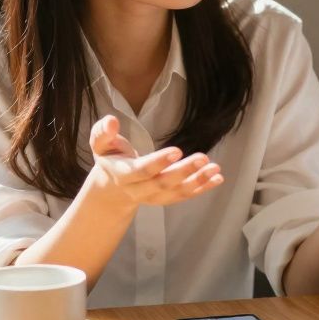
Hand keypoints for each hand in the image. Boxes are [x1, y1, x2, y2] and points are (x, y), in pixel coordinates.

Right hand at [86, 115, 223, 208]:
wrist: (113, 186)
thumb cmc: (110, 157)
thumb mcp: (100, 143)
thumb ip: (103, 132)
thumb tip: (111, 120)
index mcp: (123, 174)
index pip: (142, 171)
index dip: (159, 162)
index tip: (177, 150)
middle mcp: (139, 190)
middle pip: (162, 183)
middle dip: (184, 171)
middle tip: (203, 158)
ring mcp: (154, 197)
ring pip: (177, 192)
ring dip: (198, 182)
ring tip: (215, 169)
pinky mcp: (167, 198)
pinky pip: (185, 196)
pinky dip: (202, 188)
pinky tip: (218, 178)